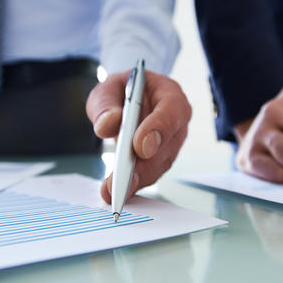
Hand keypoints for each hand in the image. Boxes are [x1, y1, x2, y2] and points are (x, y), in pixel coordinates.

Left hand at [86, 70, 190, 202]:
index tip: (141, 147)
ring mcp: (171, 143)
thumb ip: (105, 104)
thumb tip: (107, 124)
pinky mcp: (160, 159)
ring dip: (138, 179)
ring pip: (160, 164)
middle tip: (122, 181)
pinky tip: (118, 193)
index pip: (172, 110)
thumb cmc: (121, 91)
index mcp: (169, 94)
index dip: (159, 129)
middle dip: (144, 166)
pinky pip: (151, 173)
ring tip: (114, 192)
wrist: (125, 101)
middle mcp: (176, 121)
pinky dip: (135, 184)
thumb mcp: (107, 89)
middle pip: (168, 145)